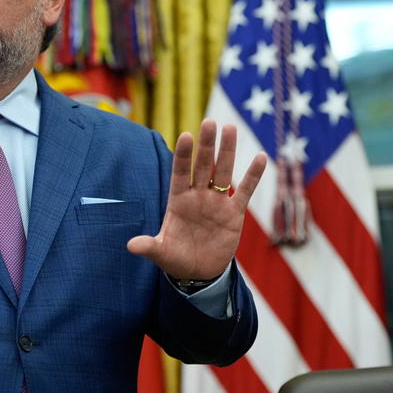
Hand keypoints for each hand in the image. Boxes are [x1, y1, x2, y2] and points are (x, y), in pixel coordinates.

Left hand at [127, 119, 266, 279]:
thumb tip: (131, 246)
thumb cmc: (176, 258)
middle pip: (203, 166)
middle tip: (210, 121)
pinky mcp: (234, 214)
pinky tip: (261, 158)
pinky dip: (253, 176)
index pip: (180, 173)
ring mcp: (216, 203)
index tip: (185, 136)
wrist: (198, 271)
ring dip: (227, 151)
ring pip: (224, 172)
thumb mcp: (162, 253)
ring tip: (230, 127)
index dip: (183, 156)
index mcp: (178, 201)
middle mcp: (197, 196)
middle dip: (206, 145)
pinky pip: (245, 192)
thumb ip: (150, 247)